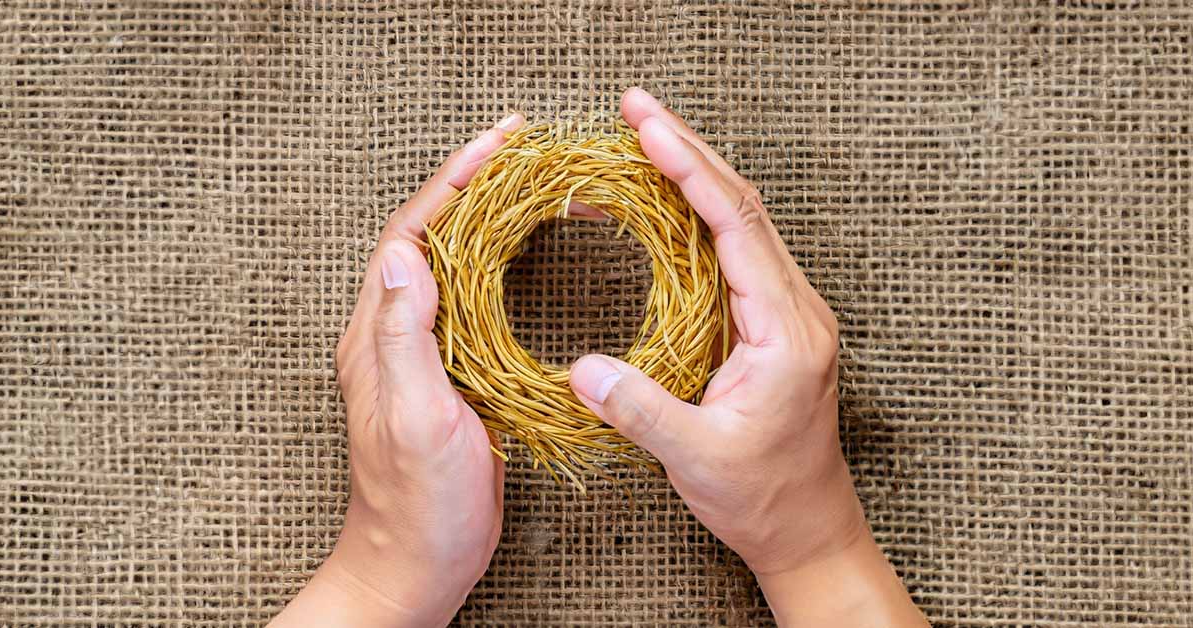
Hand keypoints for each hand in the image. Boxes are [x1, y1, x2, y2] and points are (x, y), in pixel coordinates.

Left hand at [270, 113, 524, 627]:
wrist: (416, 565)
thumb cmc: (417, 504)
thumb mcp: (413, 417)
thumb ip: (403, 335)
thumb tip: (401, 250)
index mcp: (380, 336)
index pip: (413, 234)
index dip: (453, 181)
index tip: (498, 142)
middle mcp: (394, 335)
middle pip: (431, 235)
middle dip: (471, 182)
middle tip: (521, 146)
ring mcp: (420, 355)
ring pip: (452, 263)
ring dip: (484, 214)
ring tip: (527, 181)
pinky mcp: (448, 376)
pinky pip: (471, 300)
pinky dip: (498, 263)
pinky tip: (524, 257)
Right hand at [569, 89, 926, 625]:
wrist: (807, 528)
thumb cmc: (763, 498)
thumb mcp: (697, 457)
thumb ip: (641, 411)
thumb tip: (580, 369)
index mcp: (786, 331)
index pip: (737, 228)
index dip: (690, 172)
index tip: (648, 129)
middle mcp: (794, 310)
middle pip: (744, 207)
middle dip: (690, 151)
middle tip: (636, 108)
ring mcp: (786, 314)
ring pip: (743, 223)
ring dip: (695, 176)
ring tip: (643, 139)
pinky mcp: (772, 325)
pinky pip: (735, 253)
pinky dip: (697, 217)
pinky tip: (663, 205)